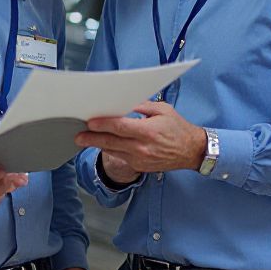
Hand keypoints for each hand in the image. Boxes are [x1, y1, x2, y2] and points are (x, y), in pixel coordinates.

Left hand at [75, 101, 206, 174]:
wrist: (192, 152)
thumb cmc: (178, 128)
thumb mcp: (163, 110)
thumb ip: (142, 106)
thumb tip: (123, 102)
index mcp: (148, 131)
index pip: (120, 127)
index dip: (103, 124)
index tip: (90, 122)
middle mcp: (142, 148)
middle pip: (111, 142)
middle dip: (92, 138)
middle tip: (78, 135)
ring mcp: (140, 159)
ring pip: (113, 151)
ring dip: (98, 145)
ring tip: (85, 139)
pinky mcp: (140, 166)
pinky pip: (120, 157)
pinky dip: (110, 150)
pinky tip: (102, 144)